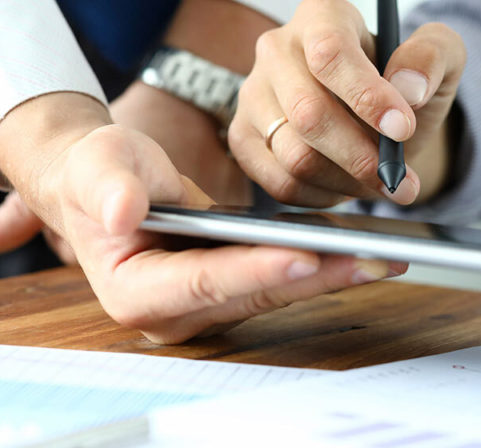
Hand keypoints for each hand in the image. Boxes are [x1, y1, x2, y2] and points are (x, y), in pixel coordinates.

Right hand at [0, 92, 403, 342]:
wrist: (105, 185)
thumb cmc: (98, 173)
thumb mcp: (97, 166)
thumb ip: (109, 187)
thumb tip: (121, 212)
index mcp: (135, 292)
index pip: (203, 283)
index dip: (254, 271)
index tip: (305, 257)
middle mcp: (173, 315)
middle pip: (253, 295)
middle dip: (315, 276)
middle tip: (372, 259)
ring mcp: (204, 309)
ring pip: (275, 294)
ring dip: (330, 274)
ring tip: (382, 256)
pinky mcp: (230, 295)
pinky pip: (280, 282)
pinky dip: (320, 266)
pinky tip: (360, 250)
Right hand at [229, 0, 464, 207]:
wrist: (379, 119)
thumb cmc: (406, 84)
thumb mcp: (439, 59)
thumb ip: (432, 58)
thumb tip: (408, 88)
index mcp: (321, 16)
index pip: (330, 53)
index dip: (366, 96)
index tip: (402, 128)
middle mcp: (277, 49)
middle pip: (308, 113)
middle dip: (361, 155)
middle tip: (399, 178)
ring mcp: (253, 94)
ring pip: (294, 155)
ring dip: (347, 181)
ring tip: (379, 182)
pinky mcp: (243, 137)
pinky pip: (280, 182)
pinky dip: (323, 196)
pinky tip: (347, 187)